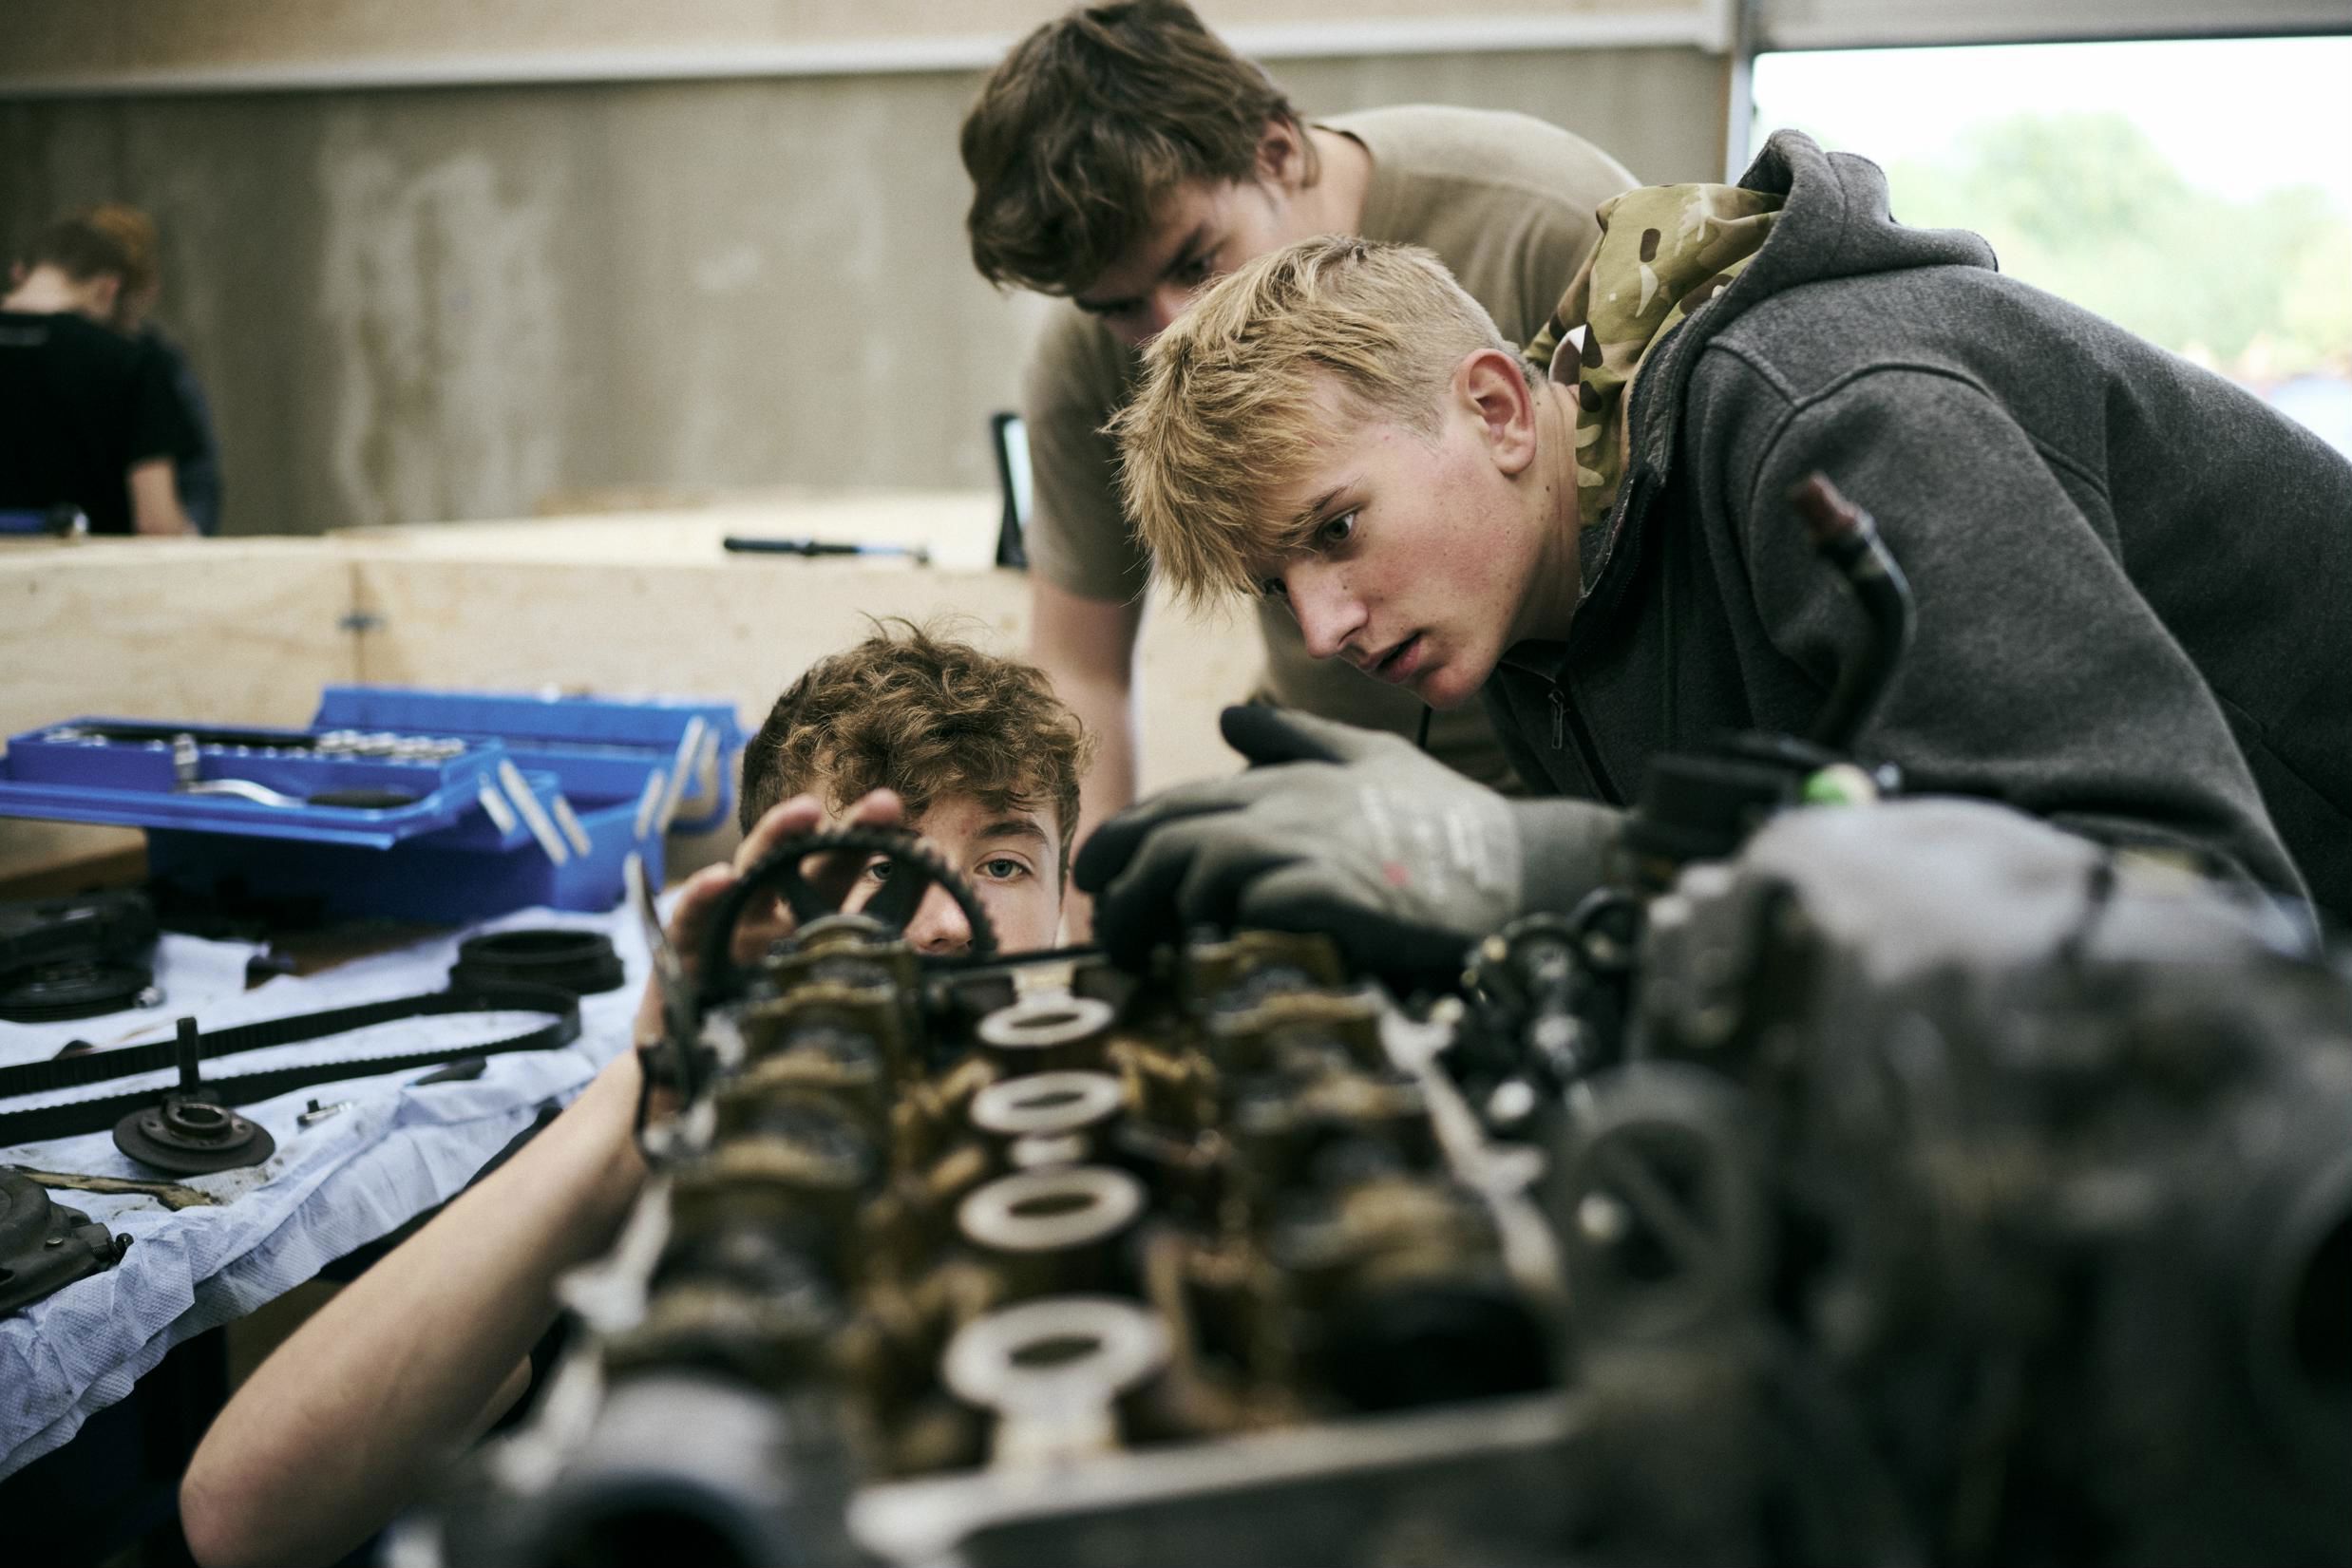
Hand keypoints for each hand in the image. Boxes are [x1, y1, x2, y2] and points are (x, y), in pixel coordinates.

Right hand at [630, 790, 907, 1047]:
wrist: (693, 1079)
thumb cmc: (760, 1033)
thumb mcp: (818, 1008)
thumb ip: (863, 991)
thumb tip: (932, 988)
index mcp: (809, 924)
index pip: (853, 881)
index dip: (887, 862)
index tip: (928, 845)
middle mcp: (773, 915)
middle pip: (809, 860)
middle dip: (847, 830)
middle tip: (883, 805)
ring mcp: (729, 926)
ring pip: (753, 868)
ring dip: (777, 836)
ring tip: (805, 812)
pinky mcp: (687, 952)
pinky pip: (692, 919)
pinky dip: (703, 896)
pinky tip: (720, 879)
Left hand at [1074, 707, 1532, 977]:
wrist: (1517, 869)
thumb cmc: (1442, 821)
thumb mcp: (1370, 760)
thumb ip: (1295, 742)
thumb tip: (1228, 722)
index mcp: (1285, 781)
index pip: (1172, 808)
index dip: (1118, 844)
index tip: (1096, 883)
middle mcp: (1287, 806)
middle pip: (1167, 838)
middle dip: (1119, 890)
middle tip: (1107, 937)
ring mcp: (1310, 848)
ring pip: (1193, 869)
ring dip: (1156, 916)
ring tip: (1144, 958)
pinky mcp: (1334, 896)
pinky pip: (1248, 911)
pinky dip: (1219, 935)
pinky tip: (1211, 962)